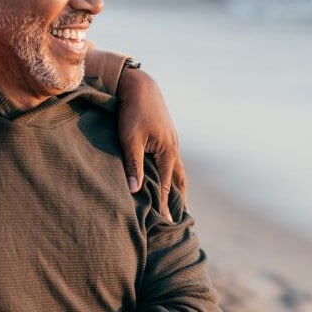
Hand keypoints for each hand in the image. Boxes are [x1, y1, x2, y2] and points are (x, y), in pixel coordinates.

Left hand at [116, 68, 186, 219]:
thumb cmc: (133, 112)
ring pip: (178, 172)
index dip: (165, 206)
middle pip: (179, 182)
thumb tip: (135, 190)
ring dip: (179, 188)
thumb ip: (133, 165)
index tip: (167, 225)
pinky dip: (173, 175)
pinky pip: (173, 162)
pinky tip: (169, 178)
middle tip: (181, 220)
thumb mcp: (129, 139)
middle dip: (179, 200)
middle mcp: (174, 150)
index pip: (167, 187)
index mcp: (167, 153)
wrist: (140, 87)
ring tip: (180, 204)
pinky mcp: (167, 138)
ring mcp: (172, 143)